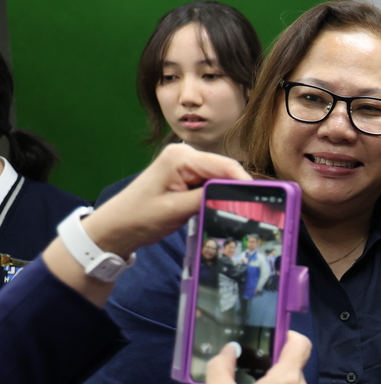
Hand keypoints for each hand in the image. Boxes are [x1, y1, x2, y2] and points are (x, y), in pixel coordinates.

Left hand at [41, 144, 250, 305]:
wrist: (115, 229)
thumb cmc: (139, 218)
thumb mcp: (177, 210)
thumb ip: (209, 197)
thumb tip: (240, 195)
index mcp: (180, 157)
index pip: (224, 165)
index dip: (245, 181)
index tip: (262, 199)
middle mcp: (184, 154)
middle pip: (224, 169)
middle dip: (238, 188)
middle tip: (254, 208)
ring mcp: (184, 164)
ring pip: (219, 177)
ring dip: (227, 192)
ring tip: (241, 210)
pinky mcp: (184, 176)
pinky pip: (209, 183)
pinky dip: (216, 195)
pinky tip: (222, 207)